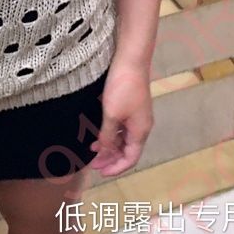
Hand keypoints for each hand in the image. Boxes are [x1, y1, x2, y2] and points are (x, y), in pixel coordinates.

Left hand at [89, 59, 152, 176]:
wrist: (131, 61)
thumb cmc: (123, 88)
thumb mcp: (111, 114)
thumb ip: (107, 135)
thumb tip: (104, 152)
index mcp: (140, 131)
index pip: (130, 159)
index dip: (116, 168)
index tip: (100, 172)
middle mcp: (141, 126)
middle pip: (127, 150)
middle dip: (111, 159)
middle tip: (92, 164)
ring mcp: (137, 116)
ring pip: (123, 139)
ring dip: (109, 146)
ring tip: (92, 150)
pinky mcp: (131, 106)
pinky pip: (121, 127)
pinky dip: (110, 134)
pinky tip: (98, 133)